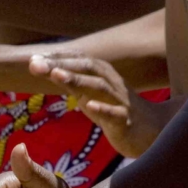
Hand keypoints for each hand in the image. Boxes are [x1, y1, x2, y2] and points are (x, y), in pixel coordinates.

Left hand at [30, 55, 174, 158]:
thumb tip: (44, 68)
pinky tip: (88, 107)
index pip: (79, 60)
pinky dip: (103, 109)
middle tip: (36, 63)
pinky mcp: (127, 121)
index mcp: (103, 75)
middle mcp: (112, 84)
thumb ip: (72, 82)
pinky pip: (116, 114)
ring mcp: (121, 102)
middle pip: (87, 68)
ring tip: (56, 75)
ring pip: (100, 87)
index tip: (33, 57)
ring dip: (78, 79)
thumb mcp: (92, 94)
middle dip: (61, 64)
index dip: (57, 57)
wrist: (154, 131)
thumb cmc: (117, 110)